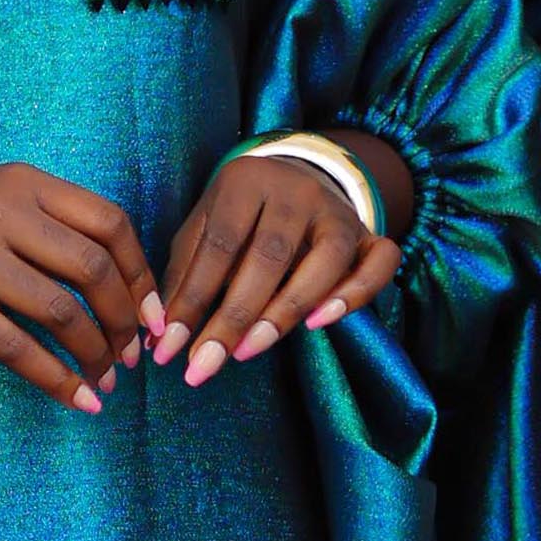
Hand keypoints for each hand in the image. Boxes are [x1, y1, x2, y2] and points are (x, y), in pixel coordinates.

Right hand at [0, 166, 155, 412]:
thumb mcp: (0, 200)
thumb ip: (57, 229)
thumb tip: (132, 292)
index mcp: (24, 183)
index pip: (109, 223)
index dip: (141, 274)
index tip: (154, 313)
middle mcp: (0, 213)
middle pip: (92, 269)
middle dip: (124, 319)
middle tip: (131, 353)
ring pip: (60, 312)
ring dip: (95, 354)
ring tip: (106, 378)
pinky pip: (17, 348)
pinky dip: (57, 380)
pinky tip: (78, 400)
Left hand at [149, 144, 408, 388]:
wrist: (295, 176)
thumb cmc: (239, 215)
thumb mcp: (204, 228)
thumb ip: (186, 276)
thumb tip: (161, 338)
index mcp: (247, 181)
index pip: (219, 246)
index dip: (193, 300)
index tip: (169, 348)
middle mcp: (297, 191)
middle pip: (269, 257)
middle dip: (233, 318)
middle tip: (204, 364)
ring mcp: (338, 212)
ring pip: (325, 262)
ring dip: (285, 312)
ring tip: (248, 351)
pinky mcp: (369, 234)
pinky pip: (379, 263)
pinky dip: (355, 295)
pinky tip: (319, 324)